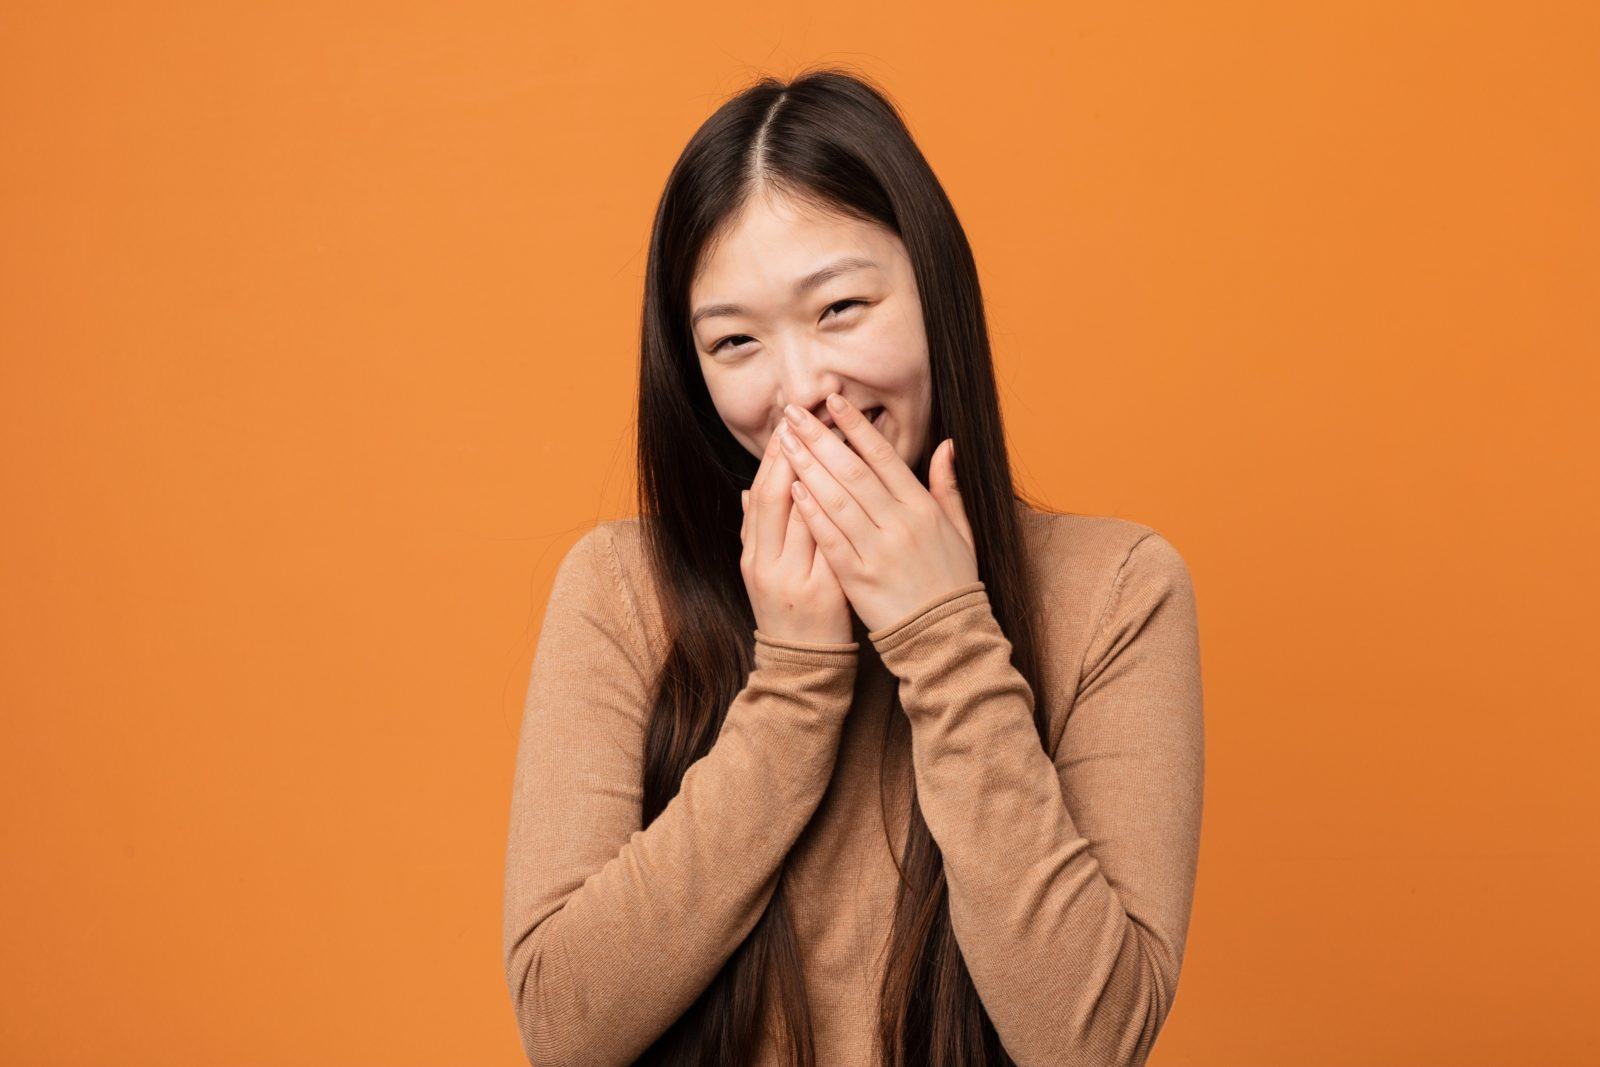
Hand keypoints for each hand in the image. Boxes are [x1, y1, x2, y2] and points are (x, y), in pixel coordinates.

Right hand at [739, 426, 852, 644]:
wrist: (802, 665)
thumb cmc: (787, 611)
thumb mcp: (762, 571)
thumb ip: (755, 531)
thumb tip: (747, 491)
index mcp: (753, 555)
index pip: (762, 494)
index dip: (775, 456)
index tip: (791, 421)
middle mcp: (767, 564)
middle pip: (778, 497)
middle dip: (796, 454)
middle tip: (810, 416)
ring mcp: (794, 578)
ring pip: (805, 516)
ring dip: (823, 474)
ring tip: (836, 439)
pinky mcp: (824, 592)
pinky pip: (832, 545)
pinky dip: (842, 514)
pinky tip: (856, 489)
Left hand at [774, 393, 977, 633]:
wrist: (947, 638)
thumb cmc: (952, 581)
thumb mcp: (961, 530)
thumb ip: (949, 486)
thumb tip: (945, 444)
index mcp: (923, 509)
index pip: (884, 457)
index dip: (856, 426)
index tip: (832, 401)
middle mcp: (900, 525)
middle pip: (853, 472)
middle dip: (821, 438)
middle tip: (794, 412)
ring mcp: (878, 552)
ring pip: (837, 500)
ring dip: (807, 467)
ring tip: (784, 442)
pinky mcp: (859, 579)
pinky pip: (830, 539)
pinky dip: (811, 513)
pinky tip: (793, 489)